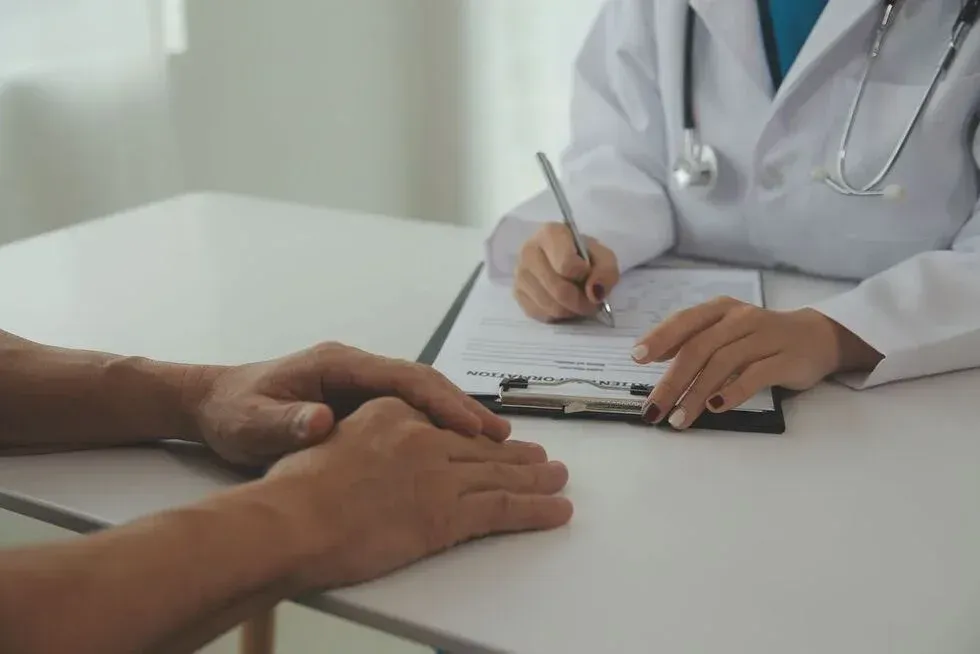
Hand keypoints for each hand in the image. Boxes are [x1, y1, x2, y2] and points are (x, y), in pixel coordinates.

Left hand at [187, 342, 510, 464]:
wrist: (215, 407)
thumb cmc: (233, 413)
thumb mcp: (252, 423)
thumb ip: (285, 423)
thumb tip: (320, 421)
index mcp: (336, 364)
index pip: (401, 377)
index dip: (440, 400)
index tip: (469, 425)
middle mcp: (355, 369)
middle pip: (422, 383)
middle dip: (461, 408)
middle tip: (499, 438)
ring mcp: (359, 385)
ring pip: (420, 397)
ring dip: (455, 418)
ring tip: (493, 446)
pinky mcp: (359, 403)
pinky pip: (408, 412)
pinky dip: (435, 428)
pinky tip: (455, 452)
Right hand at [262, 397, 572, 588]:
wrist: (290, 520)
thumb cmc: (292, 490)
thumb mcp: (325, 441)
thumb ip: (361, 439)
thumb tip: (374, 453)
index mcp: (391, 412)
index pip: (444, 423)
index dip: (475, 434)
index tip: (493, 438)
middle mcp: (422, 436)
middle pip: (479, 447)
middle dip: (516, 455)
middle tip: (544, 458)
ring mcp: (438, 474)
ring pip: (500, 475)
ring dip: (536, 479)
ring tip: (560, 478)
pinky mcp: (447, 513)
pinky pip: (504, 509)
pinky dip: (536, 510)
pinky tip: (557, 510)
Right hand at [514, 223, 618, 322]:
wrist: (562, 258)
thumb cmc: (582, 255)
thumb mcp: (603, 256)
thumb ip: (606, 271)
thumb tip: (594, 293)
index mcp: (550, 234)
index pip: (567, 264)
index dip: (584, 275)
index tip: (588, 274)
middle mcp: (528, 251)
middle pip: (558, 289)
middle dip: (581, 301)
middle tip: (592, 303)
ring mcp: (519, 273)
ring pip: (550, 305)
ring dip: (571, 310)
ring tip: (579, 303)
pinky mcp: (516, 293)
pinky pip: (540, 314)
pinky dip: (557, 315)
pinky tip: (563, 304)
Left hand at [631, 298, 882, 429]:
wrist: (817, 337)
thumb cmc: (760, 336)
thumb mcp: (725, 330)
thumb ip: (693, 338)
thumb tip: (653, 354)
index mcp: (720, 309)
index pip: (685, 320)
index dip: (660, 338)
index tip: (637, 358)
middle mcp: (740, 318)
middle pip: (699, 348)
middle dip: (672, 381)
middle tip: (653, 409)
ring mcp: (765, 337)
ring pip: (723, 364)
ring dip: (696, 394)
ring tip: (678, 419)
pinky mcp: (786, 360)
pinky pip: (754, 376)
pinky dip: (732, 392)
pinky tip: (716, 409)